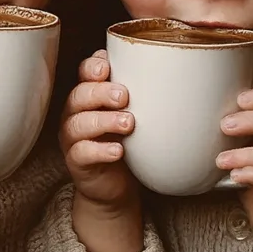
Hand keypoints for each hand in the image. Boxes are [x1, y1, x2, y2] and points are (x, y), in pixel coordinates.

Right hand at [59, 49, 142, 251]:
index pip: (84, 72)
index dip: (92, 66)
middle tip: (125, 97)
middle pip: (79, 95)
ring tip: (128, 124)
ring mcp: (73, 138)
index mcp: (90, 94)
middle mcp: (77, 112)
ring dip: (104, 120)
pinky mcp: (76, 162)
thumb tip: (178, 72)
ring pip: (78, 123)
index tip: (107, 68)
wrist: (117, 185)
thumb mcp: (139, 113)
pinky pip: (81, 153)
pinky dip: (100, 150)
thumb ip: (146, 93)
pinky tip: (118, 151)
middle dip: (101, 92)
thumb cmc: (130, 141)